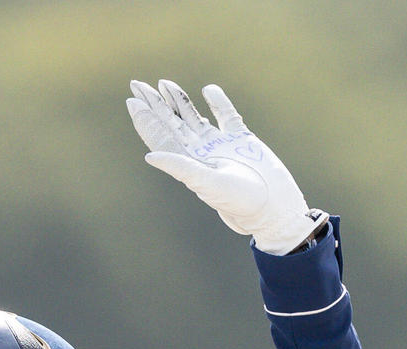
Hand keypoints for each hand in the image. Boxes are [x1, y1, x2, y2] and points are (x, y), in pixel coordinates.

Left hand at [125, 80, 321, 255]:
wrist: (274, 205)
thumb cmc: (240, 200)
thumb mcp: (208, 183)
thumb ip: (181, 167)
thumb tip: (150, 155)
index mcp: (190, 163)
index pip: (162, 138)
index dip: (146, 120)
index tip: (133, 102)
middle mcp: (201, 153)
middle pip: (172, 124)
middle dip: (155, 105)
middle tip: (136, 85)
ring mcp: (220, 145)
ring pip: (194, 118)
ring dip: (178, 101)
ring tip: (164, 84)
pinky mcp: (241, 139)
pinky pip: (227, 116)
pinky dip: (218, 102)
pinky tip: (208, 90)